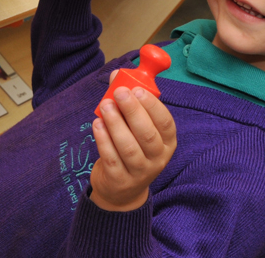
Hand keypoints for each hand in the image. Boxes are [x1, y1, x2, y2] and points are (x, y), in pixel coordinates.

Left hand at [89, 75, 176, 211]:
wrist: (122, 190)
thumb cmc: (132, 148)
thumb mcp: (136, 127)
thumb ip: (129, 101)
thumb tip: (116, 75)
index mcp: (167, 142)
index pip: (166, 123)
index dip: (152, 105)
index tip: (137, 89)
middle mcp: (157, 158)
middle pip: (147, 134)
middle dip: (132, 110)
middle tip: (119, 92)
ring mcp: (139, 172)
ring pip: (129, 147)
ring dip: (115, 123)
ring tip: (105, 105)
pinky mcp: (120, 180)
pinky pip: (112, 158)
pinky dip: (103, 139)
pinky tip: (97, 124)